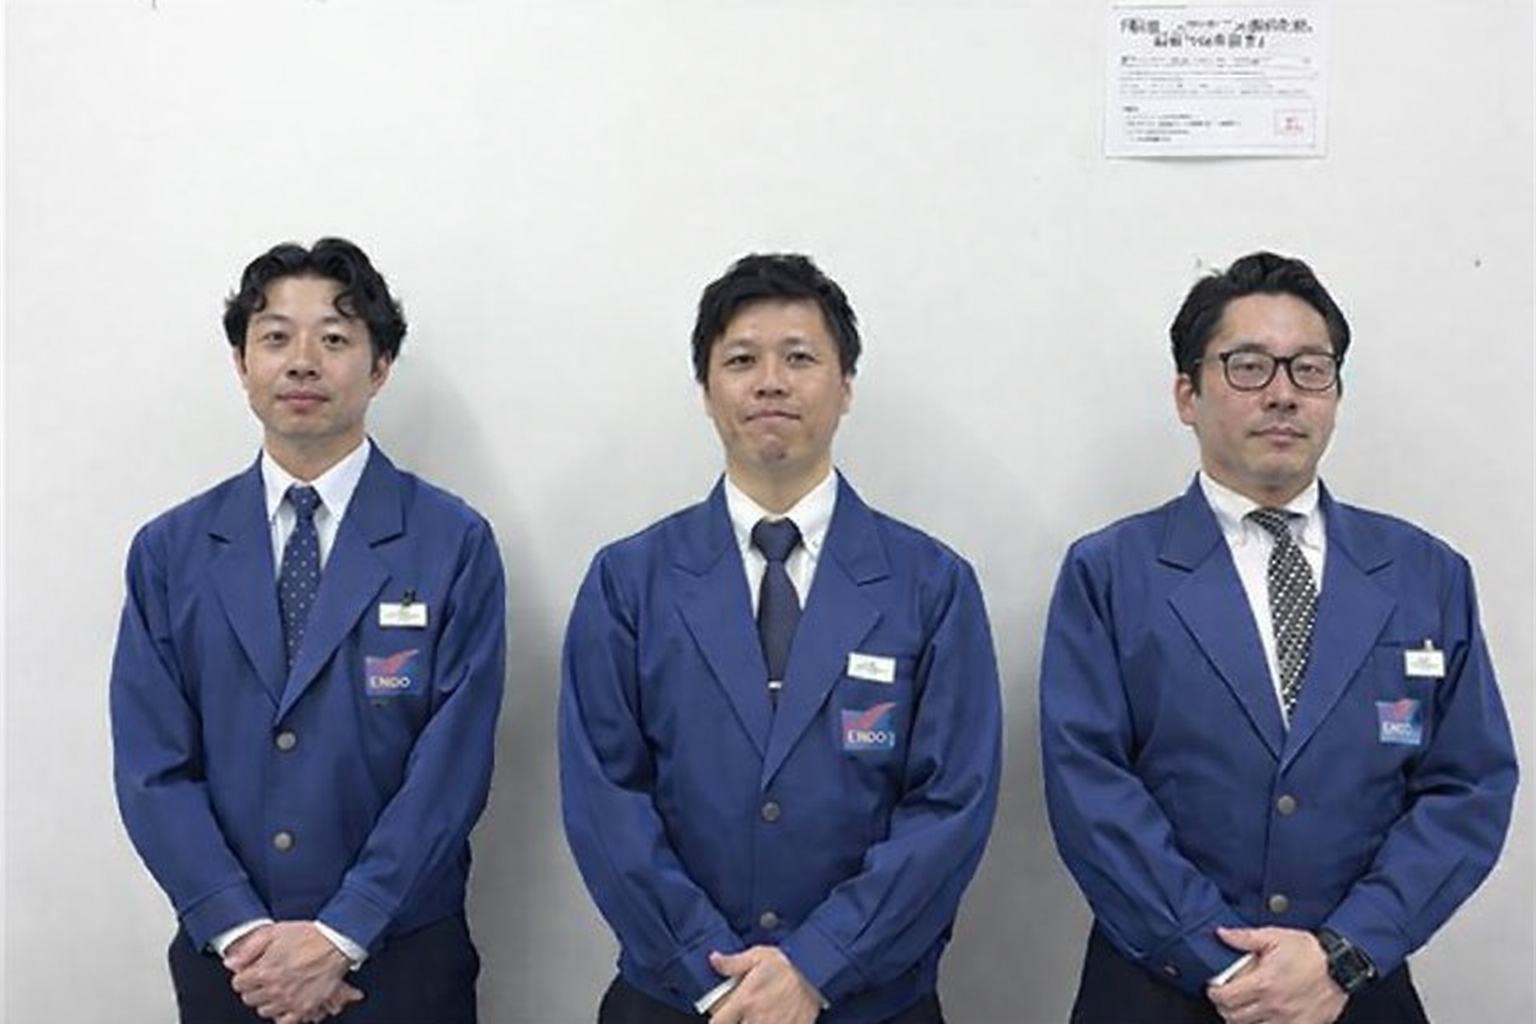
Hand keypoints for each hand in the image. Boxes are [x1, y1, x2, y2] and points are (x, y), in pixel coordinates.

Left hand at [226, 921, 362, 1022]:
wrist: (337, 944)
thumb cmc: (308, 935)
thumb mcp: (274, 932)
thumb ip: (248, 948)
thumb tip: (231, 963)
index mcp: (264, 971)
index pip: (238, 984)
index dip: (244, 976)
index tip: (250, 972)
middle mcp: (274, 989)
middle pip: (249, 999)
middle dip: (254, 988)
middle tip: (264, 979)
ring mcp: (289, 1001)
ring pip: (264, 1011)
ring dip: (266, 1001)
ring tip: (276, 989)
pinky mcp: (304, 1008)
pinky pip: (284, 1021)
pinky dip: (282, 1015)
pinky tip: (286, 1003)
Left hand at [706, 947, 821, 1023]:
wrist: (818, 972)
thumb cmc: (787, 964)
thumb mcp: (758, 956)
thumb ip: (733, 963)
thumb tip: (713, 959)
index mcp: (745, 1000)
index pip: (717, 1022)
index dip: (717, 1020)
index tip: (721, 1016)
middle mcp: (756, 1018)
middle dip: (737, 1023)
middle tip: (744, 1014)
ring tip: (758, 1017)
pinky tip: (776, 1019)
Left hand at [1206, 927, 1345, 1023]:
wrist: (1342, 966)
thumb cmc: (1309, 951)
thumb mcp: (1274, 936)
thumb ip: (1245, 938)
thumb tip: (1222, 934)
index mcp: (1263, 983)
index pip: (1225, 998)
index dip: (1214, 994)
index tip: (1214, 989)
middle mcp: (1273, 1005)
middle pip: (1234, 1018)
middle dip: (1224, 1008)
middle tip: (1227, 999)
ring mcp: (1288, 1020)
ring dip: (1241, 1021)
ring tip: (1243, 1010)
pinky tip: (1263, 1019)